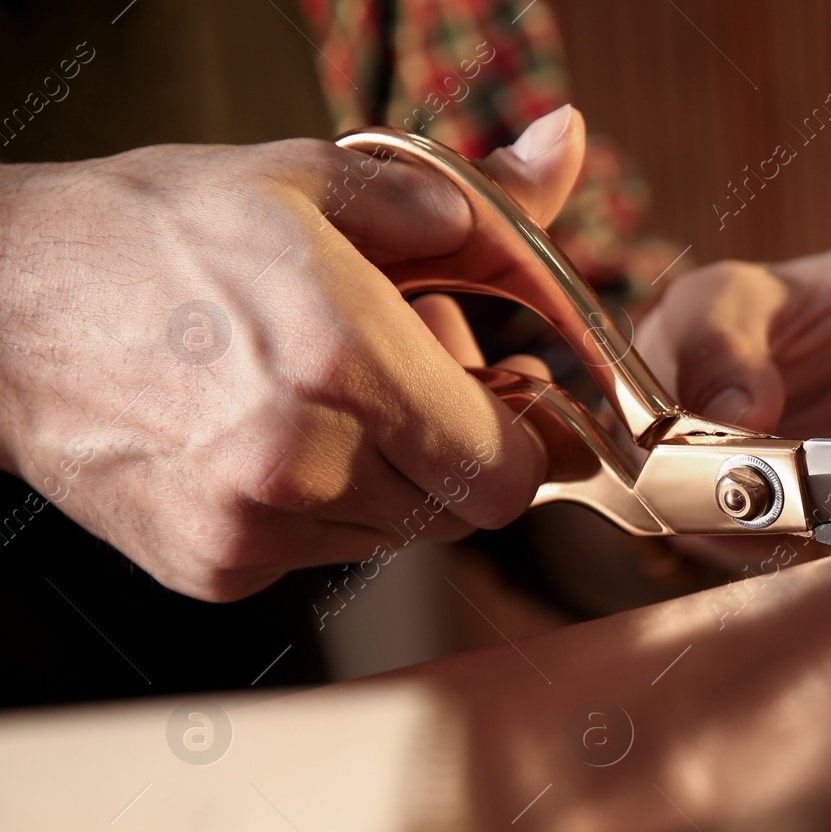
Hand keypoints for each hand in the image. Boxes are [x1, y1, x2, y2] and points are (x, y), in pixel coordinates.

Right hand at [0, 105, 586, 601]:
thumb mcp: (312, 181)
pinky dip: (319, 507)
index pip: (508, 471)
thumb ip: (464, 197)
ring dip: (389, 478)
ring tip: (322, 399)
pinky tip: (268, 440)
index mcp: (343, 358)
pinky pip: (321, 553)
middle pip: (462, 512)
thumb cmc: (152, 236)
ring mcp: (253, 524)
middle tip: (408, 385)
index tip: (500, 398)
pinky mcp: (214, 568)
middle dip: (457, 451)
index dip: (518, 437)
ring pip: (395, 535)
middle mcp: (302, 457)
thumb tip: (562, 148)